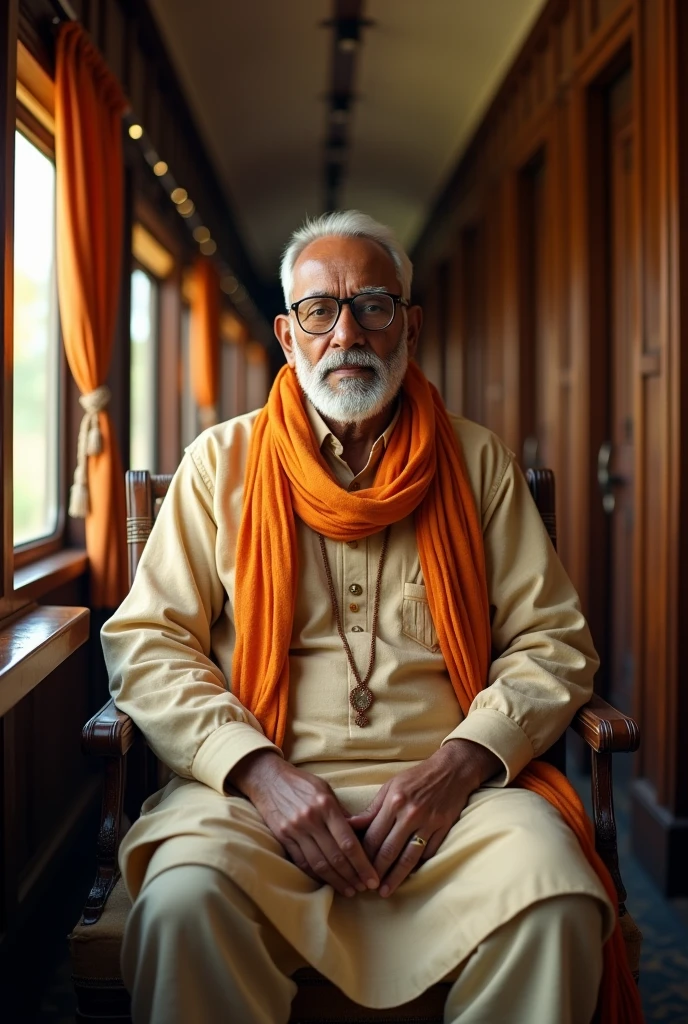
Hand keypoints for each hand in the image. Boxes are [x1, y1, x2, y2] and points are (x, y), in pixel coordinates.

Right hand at [228, 750, 378, 896]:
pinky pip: (301, 862)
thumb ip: (342, 813)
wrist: (268, 779)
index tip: (372, 877)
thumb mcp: (325, 790)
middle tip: (365, 888)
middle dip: (353, 876)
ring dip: (336, 881)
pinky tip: (327, 882)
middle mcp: (311, 819)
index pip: (348, 842)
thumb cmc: (302, 783)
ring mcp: (295, 830)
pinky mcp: (283, 838)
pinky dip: (316, 875)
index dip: (362, 864)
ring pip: (319, 864)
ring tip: (349, 890)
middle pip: (335, 857)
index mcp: (326, 806)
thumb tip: (361, 834)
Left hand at [347, 740, 500, 897]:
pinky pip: (428, 854)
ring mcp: (428, 823)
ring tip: (385, 891)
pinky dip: (417, 867)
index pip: (374, 836)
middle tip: (367, 887)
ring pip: (409, 857)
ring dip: (395, 877)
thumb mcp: (391, 786)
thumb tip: (350, 825)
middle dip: (376, 871)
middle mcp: (410, 814)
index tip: (356, 869)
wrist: (452, 770)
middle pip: (389, 850)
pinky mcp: (443, 830)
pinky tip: (408, 877)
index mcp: (394, 802)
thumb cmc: (416, 777)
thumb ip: (372, 809)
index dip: (363, 856)